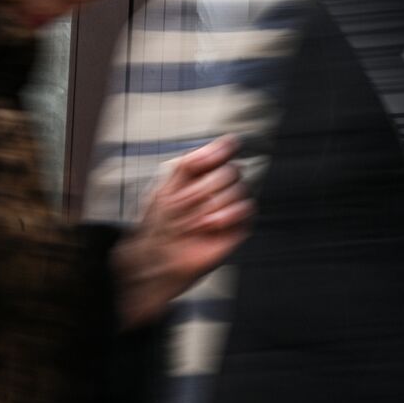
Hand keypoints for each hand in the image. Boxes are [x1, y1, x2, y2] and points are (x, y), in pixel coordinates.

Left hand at [113, 135, 251, 328]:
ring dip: (212, 205)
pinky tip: (210, 224)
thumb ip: (191, 162)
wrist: (156, 258)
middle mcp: (220, 187)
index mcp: (204, 173)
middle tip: (185, 202)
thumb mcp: (166, 186)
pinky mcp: (239, 225)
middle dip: (204, 188)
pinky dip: (227, 215)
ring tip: (194, 220)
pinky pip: (246, 210)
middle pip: (231, 171)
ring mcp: (230, 206)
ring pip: (239, 190)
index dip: (217, 153)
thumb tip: (221, 144)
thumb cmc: (158, 225)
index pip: (224, 150)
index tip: (200, 165)